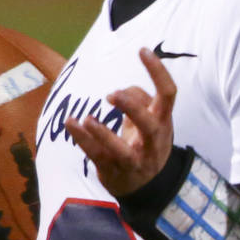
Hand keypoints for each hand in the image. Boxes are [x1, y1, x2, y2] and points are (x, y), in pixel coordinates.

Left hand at [65, 47, 176, 196]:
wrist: (148, 188)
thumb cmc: (147, 144)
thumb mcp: (151, 120)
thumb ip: (139, 99)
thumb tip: (120, 91)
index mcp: (163, 122)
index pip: (168, 94)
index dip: (158, 72)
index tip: (143, 51)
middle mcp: (152, 141)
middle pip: (149, 125)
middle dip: (132, 108)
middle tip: (112, 95)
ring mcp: (134, 159)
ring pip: (122, 150)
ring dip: (103, 134)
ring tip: (87, 118)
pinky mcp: (114, 170)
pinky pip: (97, 155)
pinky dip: (82, 139)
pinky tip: (71, 123)